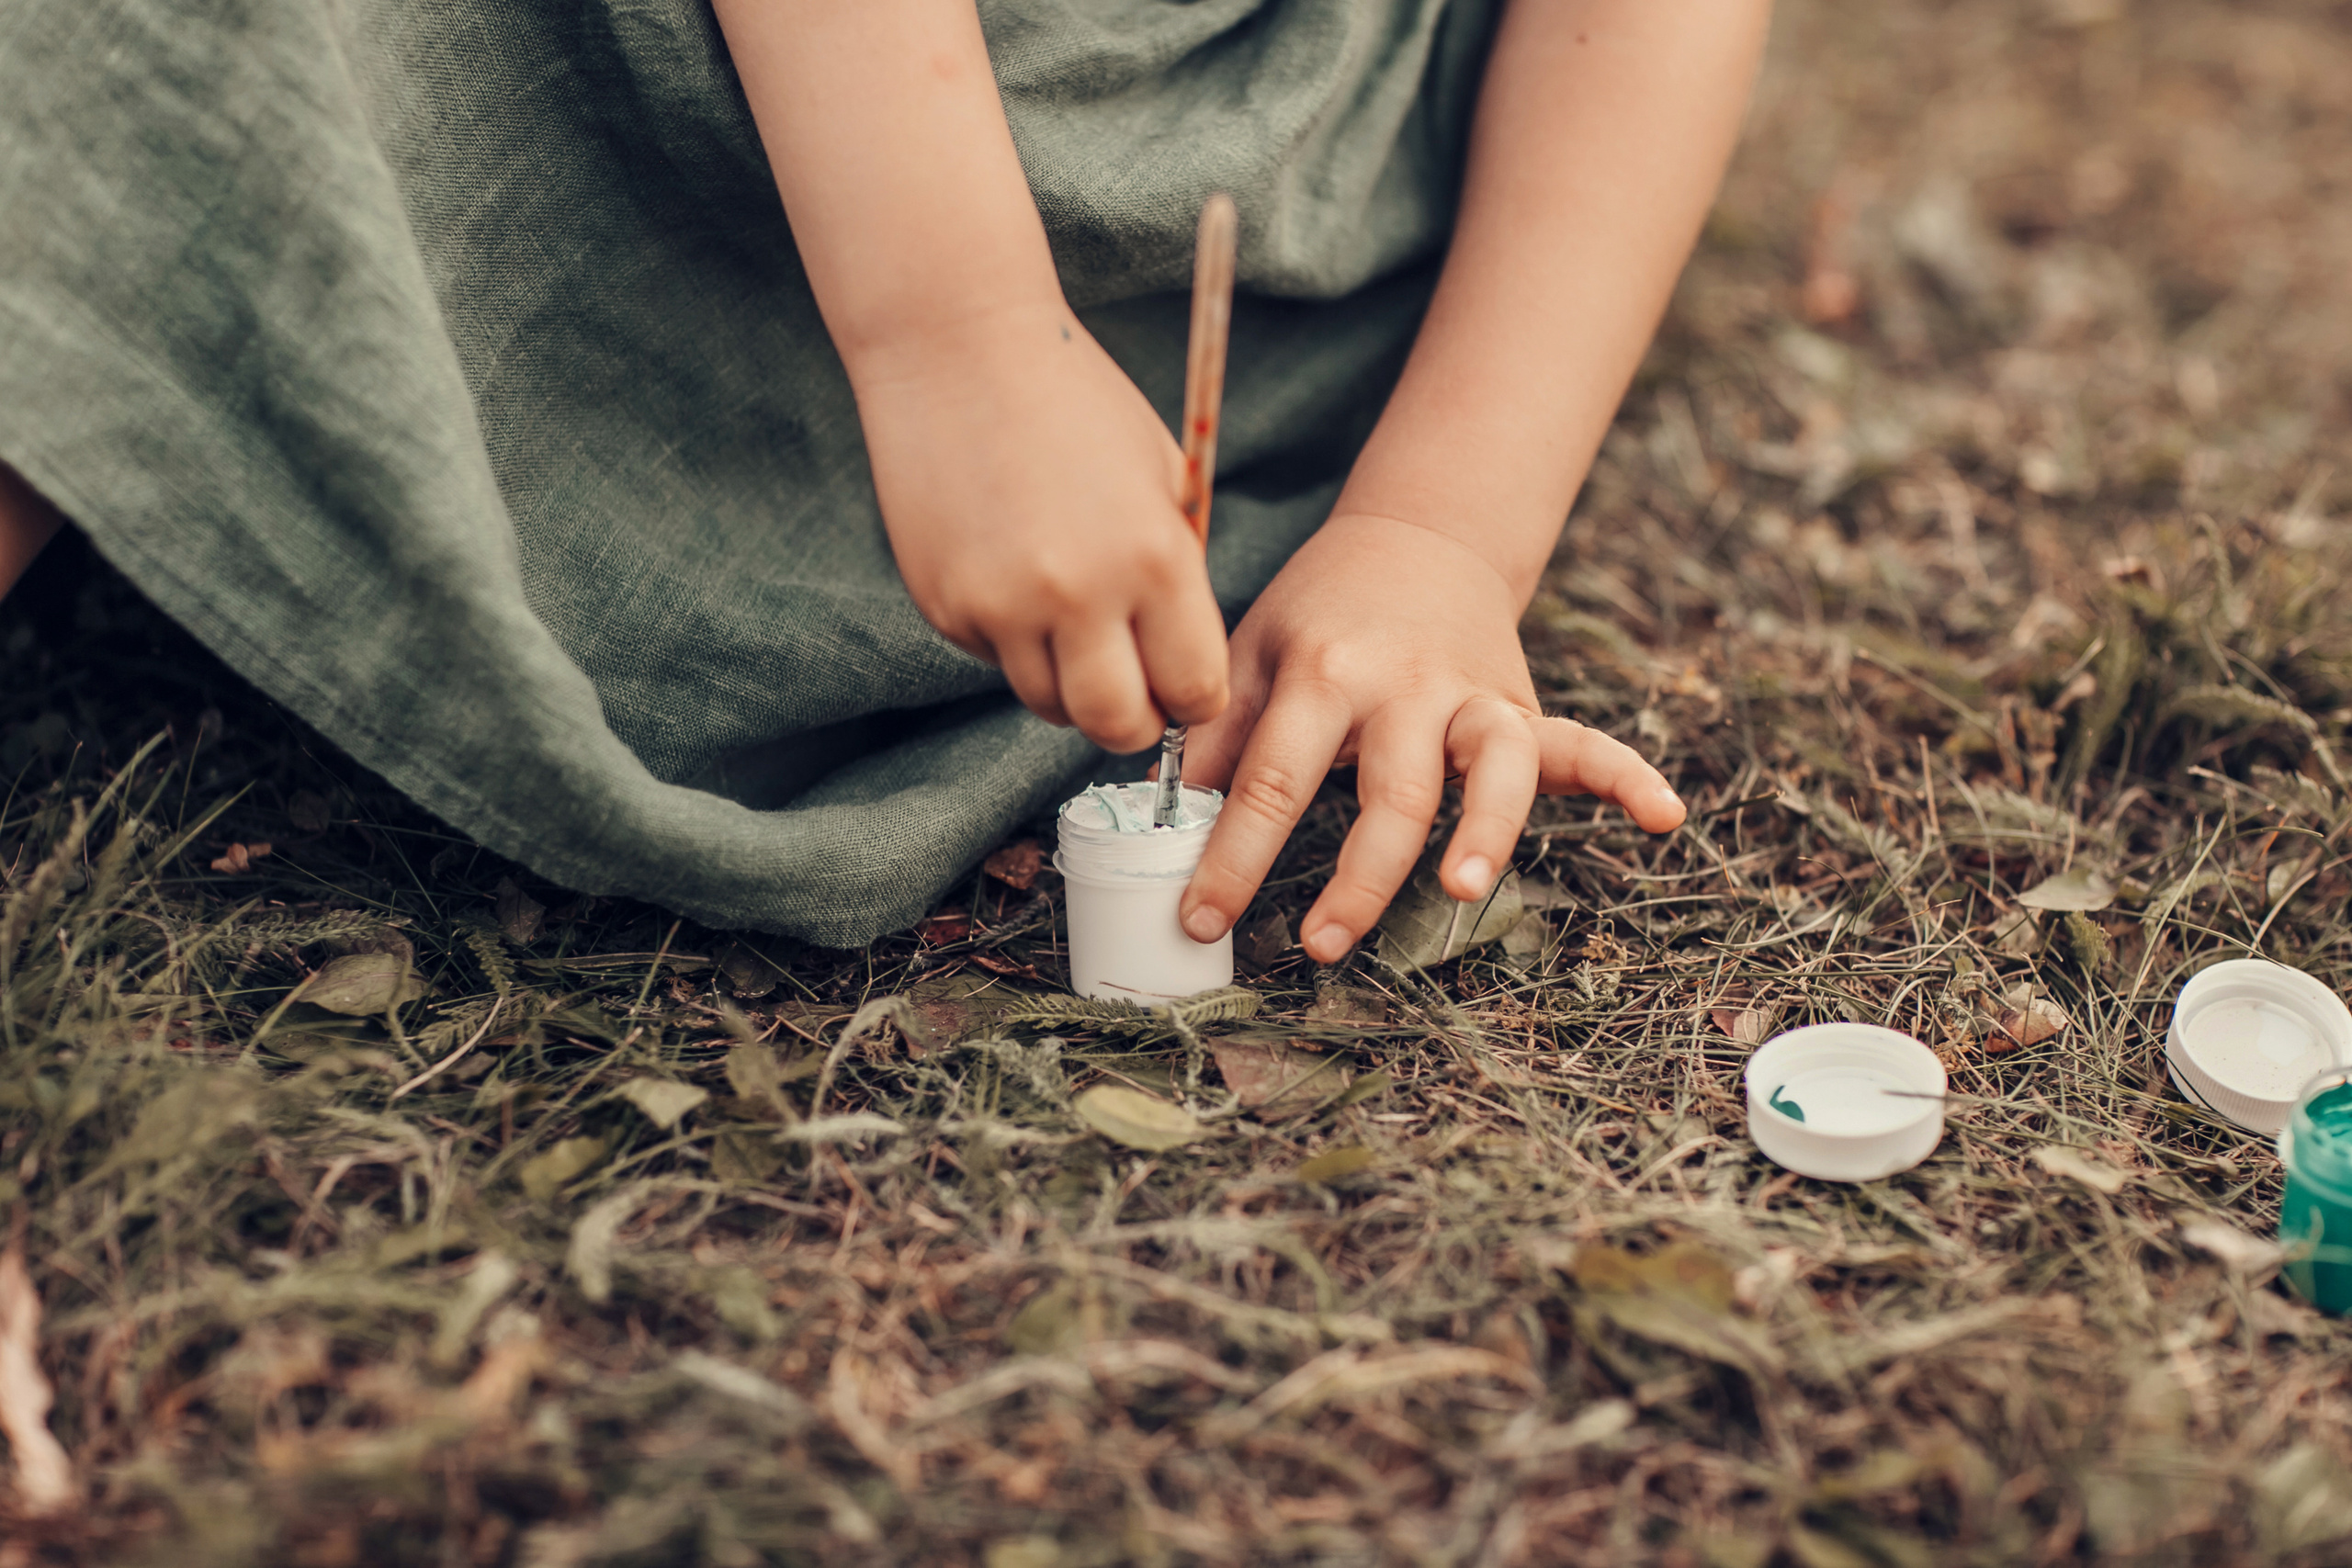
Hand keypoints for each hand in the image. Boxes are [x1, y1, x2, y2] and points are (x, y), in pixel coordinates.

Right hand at [851, 304, 1229, 752]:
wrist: (957, 350)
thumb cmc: (1077, 404)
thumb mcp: (1161, 476)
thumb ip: (1177, 571)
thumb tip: (1181, 663)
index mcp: (1153, 560)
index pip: (1194, 689)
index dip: (1194, 696)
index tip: (1184, 684)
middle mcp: (1078, 595)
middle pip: (1117, 725)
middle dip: (1133, 721)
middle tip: (1134, 692)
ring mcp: (1002, 608)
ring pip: (1049, 704)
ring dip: (1069, 686)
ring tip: (1073, 625)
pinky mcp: (946, 607)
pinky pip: (994, 660)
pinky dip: (1012, 641)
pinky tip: (1012, 574)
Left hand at [1174, 513, 1685, 963]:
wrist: (1416, 538)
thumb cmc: (1318, 613)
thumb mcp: (1252, 655)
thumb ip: (1216, 736)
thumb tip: (1161, 825)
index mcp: (1326, 670)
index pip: (1274, 779)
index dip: (1235, 856)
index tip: (1203, 922)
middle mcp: (1408, 685)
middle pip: (1393, 792)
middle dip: (1358, 877)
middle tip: (1321, 944)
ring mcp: (1475, 695)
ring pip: (1494, 769)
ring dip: (1486, 832)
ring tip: (1464, 891)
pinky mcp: (1524, 707)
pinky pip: (1583, 744)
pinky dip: (1628, 775)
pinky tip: (1665, 817)